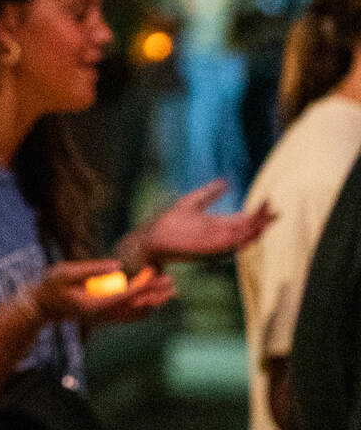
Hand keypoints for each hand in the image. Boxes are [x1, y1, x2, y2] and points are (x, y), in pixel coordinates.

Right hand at [27, 260, 175, 324]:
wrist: (43, 305)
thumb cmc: (51, 285)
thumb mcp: (65, 272)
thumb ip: (91, 269)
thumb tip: (118, 265)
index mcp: (93, 305)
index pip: (125, 296)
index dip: (144, 286)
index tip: (158, 275)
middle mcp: (102, 315)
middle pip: (135, 308)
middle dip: (155, 295)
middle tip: (172, 282)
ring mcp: (104, 318)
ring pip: (136, 314)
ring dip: (154, 302)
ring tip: (170, 290)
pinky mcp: (105, 317)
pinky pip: (130, 315)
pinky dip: (144, 306)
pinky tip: (154, 297)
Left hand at [128, 179, 275, 265]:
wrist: (152, 238)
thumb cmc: (170, 223)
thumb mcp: (192, 202)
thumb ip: (209, 193)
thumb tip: (225, 181)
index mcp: (217, 225)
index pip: (242, 220)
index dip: (257, 213)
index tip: (269, 203)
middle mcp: (219, 235)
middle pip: (246, 229)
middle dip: (261, 221)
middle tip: (276, 211)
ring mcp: (214, 242)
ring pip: (242, 237)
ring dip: (256, 229)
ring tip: (267, 218)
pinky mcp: (208, 248)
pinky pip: (229, 245)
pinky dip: (241, 238)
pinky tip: (250, 230)